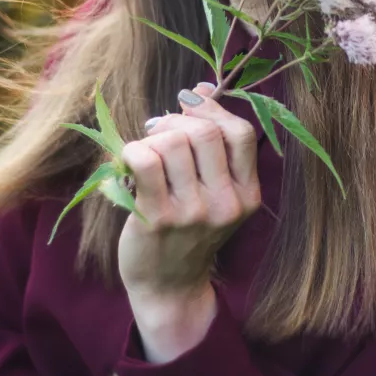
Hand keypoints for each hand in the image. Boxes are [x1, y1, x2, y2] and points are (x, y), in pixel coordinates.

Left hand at [118, 83, 262, 296]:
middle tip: (160, 130)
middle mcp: (226, 204)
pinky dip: (133, 150)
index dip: (212, 109)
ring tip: (146, 153)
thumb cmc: (187, 231)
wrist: (167, 286)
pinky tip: (129, 162)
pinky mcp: (158, 218)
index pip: (241, 133)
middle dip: (176, 120)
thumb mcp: (216, 194)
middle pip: (205, 132)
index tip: (190, 102)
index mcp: (246, 195)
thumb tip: (200, 89)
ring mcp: (193, 213)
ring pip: (174, 141)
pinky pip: (145, 159)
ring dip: (153, 137)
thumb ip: (214, 146)